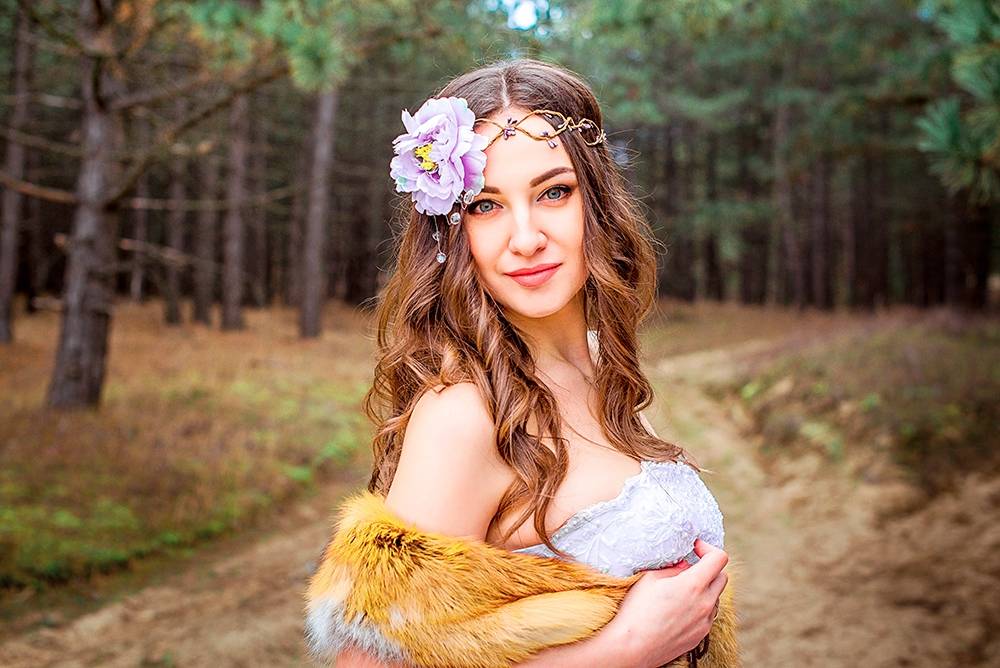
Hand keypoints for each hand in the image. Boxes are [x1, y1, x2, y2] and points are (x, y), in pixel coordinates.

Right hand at [604, 539, 728, 667]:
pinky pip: (708, 615)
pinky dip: (700, 607)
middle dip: (709, 568)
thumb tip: (685, 565)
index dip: (708, 548)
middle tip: (690, 567)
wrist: (632, 647)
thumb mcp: (650, 579)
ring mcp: (704, 622)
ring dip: (705, 589)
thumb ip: (673, 569)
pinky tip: (679, 609)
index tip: (695, 548)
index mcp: (693, 585)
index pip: (719, 559)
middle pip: (722, 577)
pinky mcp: (700, 636)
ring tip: (682, 590)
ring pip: (716, 598)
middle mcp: (705, 604)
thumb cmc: (637, 611)